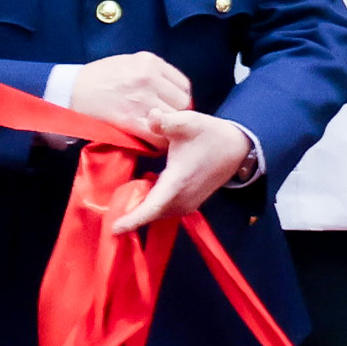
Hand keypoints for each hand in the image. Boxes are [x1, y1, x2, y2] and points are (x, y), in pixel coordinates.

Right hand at [66, 52, 195, 136]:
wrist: (71, 90)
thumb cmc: (98, 77)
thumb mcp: (129, 62)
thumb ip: (153, 72)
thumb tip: (171, 89)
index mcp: (150, 62)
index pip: (183, 84)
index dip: (178, 98)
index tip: (171, 106)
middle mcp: (149, 78)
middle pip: (182, 102)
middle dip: (176, 113)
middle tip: (164, 120)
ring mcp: (141, 98)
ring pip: (173, 118)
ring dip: (168, 127)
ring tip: (157, 130)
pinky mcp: (130, 118)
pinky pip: (158, 133)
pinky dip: (159, 141)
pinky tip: (152, 141)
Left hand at [106, 107, 255, 232]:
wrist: (238, 147)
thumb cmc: (212, 135)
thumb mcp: (189, 123)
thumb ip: (167, 121)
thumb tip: (151, 116)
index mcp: (177, 183)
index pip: (151, 209)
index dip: (132, 220)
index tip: (113, 229)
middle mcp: (182, 199)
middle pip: (151, 215)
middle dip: (130, 216)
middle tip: (108, 212)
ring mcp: (188, 203)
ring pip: (158, 214)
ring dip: (141, 211)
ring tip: (121, 203)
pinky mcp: (190, 202)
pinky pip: (166, 210)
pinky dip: (152, 207)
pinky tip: (141, 193)